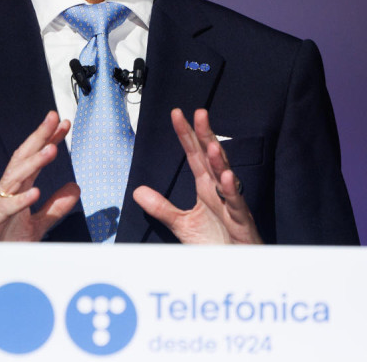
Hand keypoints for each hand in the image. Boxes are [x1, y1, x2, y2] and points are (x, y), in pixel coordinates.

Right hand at [0, 111, 80, 241]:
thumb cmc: (3, 242)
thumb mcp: (37, 224)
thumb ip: (55, 207)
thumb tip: (76, 187)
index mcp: (17, 190)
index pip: (33, 159)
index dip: (47, 140)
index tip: (63, 124)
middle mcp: (6, 192)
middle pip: (22, 159)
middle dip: (38, 138)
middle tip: (54, 119)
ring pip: (14, 179)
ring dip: (32, 163)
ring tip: (51, 150)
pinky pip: (5, 209)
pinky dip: (19, 201)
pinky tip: (34, 192)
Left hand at [132, 108, 262, 244]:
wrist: (236, 268)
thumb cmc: (215, 244)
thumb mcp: (181, 224)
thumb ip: (161, 207)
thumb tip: (137, 191)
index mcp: (207, 188)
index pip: (194, 156)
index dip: (186, 135)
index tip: (177, 114)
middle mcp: (220, 191)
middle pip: (212, 158)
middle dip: (206, 136)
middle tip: (199, 113)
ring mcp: (233, 205)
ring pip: (227, 178)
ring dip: (219, 161)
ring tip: (211, 144)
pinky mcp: (242, 223)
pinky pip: (237, 204)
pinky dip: (232, 191)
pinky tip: (226, 177)